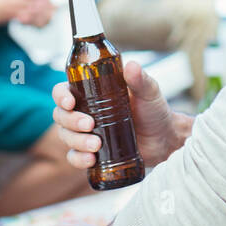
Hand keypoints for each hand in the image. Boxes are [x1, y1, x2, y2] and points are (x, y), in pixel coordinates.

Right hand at [0, 0, 53, 26]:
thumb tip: (38, 3)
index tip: (48, 5)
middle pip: (41, 1)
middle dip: (48, 10)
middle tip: (49, 16)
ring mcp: (16, 3)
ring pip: (37, 11)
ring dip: (42, 18)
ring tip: (41, 23)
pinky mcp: (12, 14)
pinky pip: (29, 19)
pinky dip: (33, 23)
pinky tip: (31, 25)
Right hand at [53, 59, 181, 170]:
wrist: (164, 138)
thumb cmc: (154, 110)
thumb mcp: (149, 92)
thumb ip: (140, 80)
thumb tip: (131, 66)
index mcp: (90, 92)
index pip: (64, 91)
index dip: (61, 96)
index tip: (70, 102)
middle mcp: (84, 112)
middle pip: (61, 115)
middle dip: (71, 121)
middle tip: (89, 124)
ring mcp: (86, 133)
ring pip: (66, 136)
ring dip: (76, 141)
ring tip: (96, 145)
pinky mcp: (92, 152)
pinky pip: (74, 157)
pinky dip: (78, 159)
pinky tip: (91, 159)